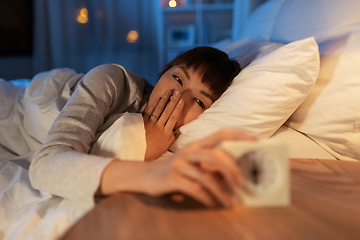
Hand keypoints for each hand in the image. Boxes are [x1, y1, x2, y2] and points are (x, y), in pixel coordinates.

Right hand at [99, 129, 256, 207]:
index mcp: (197, 144)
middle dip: (232, 170)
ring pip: (207, 176)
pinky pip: (195, 189)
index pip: (220, 133)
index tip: (256, 139)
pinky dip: (207, 198)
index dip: (238, 134)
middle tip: (242, 184)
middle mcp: (189, 151)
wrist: (145, 176)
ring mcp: (179, 164)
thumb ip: (211, 167)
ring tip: (232, 203)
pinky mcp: (172, 178)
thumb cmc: (175, 171)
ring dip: (222, 192)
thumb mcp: (193, 164)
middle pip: (216, 155)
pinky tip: (213, 204)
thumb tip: (235, 176)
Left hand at [142, 89, 182, 160]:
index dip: (178, 108)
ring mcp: (150, 123)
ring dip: (164, 99)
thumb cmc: (151, 153)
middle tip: (177, 92)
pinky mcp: (142, 122)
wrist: (135, 153)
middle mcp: (158, 126)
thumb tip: (175, 131)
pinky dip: (154, 104)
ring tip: (169, 91)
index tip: (181, 101)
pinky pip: (149, 110)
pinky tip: (158, 98)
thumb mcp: (164, 148)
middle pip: (167, 111)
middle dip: (173, 100)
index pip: (173, 118)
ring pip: (159, 108)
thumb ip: (171, 139)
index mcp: (165, 133)